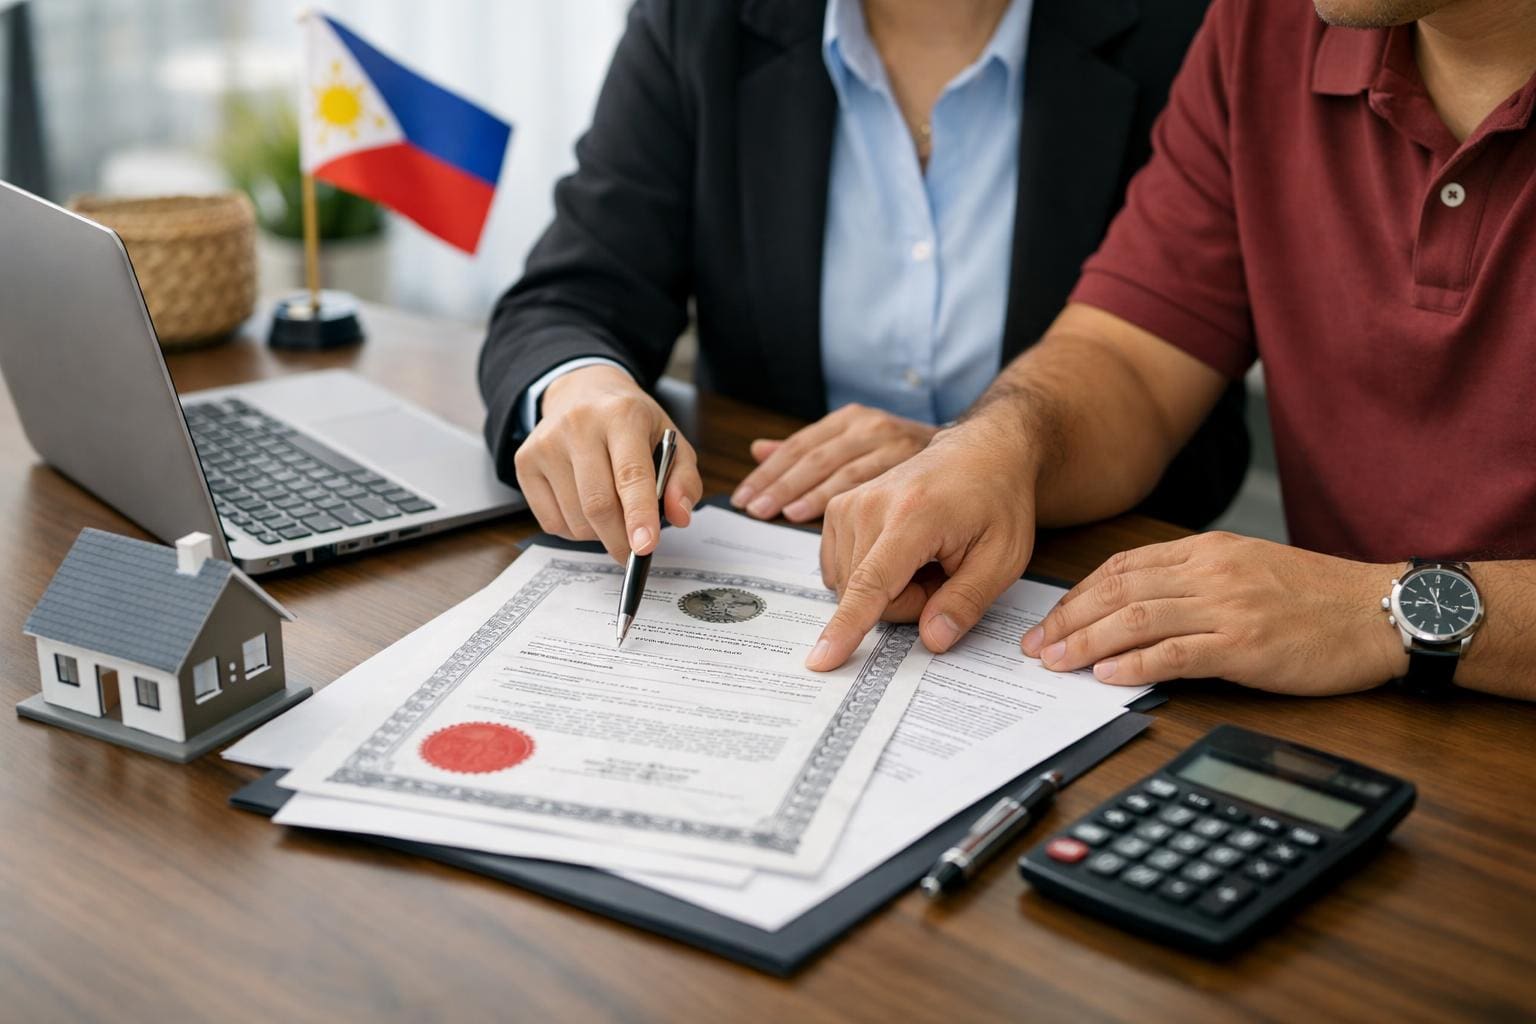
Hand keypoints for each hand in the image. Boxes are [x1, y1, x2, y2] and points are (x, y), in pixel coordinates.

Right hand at [514, 364, 701, 561]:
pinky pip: (551, 522)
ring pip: (575, 520)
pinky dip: (574, 529)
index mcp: (621, 415)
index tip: (645, 547)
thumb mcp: (671, 440)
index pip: (630, 474)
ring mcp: (546, 444)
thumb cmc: (631, 423)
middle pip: (597, 504)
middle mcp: (578, 425)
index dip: (639, 515)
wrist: (583, 391)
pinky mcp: (524, 462)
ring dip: (598, 533)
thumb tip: (678, 516)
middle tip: (633, 552)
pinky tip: (584, 506)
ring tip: (611, 510)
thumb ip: (683, 479)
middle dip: (619, 539)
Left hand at [730, 404, 937, 522]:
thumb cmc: (906, 457)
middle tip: (756, 509)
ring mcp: (895, 445)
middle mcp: (871, 427)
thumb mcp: (852, 441)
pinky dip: (849, 506)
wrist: (985, 448)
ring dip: (810, 493)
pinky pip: (874, 487)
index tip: (745, 497)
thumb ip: (806, 450)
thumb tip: (757, 450)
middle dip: (781, 484)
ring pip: (842, 470)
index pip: (801, 446)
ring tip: (784, 513)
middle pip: (816, 456)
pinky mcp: (916, 467)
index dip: (770, 472)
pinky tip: (828, 522)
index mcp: (852, 421)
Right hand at [806, 412, 1038, 670]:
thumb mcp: (1002, 558)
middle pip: (863, 594)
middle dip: (906, 602)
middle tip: (943, 573)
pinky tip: (900, 554)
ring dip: (889, 589)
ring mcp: (848, 504)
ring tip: (925, 559)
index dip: (847, 628)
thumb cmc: (995, 501)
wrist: (980, 452)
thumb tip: (931, 640)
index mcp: (913, 516)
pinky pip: (841, 570)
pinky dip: (871, 574)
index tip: (821, 659)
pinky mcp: (837, 508)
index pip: (871, 584)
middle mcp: (870, 505)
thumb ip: (966, 602)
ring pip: (849, 586)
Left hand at [1022, 532, 1408, 693]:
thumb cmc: (1317, 598)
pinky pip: (1178, 653)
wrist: (1380, 612)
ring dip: (1088, 642)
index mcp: (1208, 551)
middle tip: (1036, 646)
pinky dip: (1136, 664)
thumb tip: (1139, 608)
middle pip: (1119, 590)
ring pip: (1138, 618)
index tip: (1052, 618)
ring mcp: (1228, 607)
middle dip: (1069, 619)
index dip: (1079, 594)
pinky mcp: (1247, 645)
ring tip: (1057, 663)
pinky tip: (1108, 676)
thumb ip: (1197, 582)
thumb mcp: (1249, 570)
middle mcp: (1212, 572)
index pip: (1123, 566)